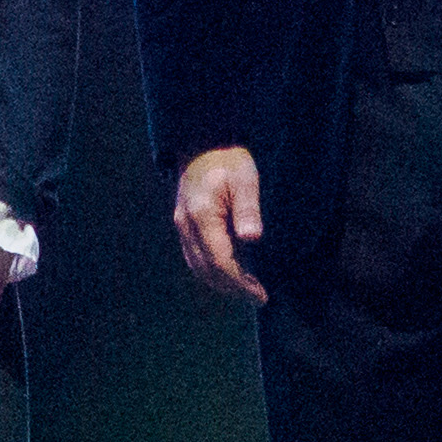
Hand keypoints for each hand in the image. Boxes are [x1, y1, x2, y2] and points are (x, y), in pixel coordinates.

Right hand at [170, 145, 268, 303]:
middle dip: (232, 288)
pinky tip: (231, 271)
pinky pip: (194, 256)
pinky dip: (212, 270)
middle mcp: (186, 224)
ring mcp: (181, 225)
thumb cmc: (229, 160)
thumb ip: (248, 209)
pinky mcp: (183, 224)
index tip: (259, 294)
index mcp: (202, 214)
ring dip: (221, 282)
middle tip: (257, 297)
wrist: (204, 144)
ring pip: (197, 266)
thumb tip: (251, 238)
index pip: (220, 260)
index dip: (239, 282)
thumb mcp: (246, 180)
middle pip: (206, 269)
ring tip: (246, 289)